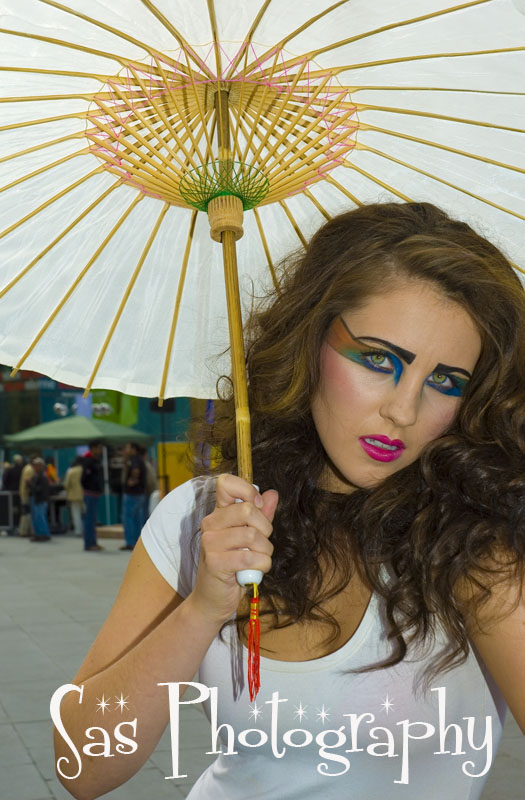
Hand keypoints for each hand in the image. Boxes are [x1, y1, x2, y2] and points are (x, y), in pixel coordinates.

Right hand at [187, 474, 278, 624]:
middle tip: (261, 543)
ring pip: (253, 536)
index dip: (248, 490)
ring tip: (258, 559)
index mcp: (218, 513)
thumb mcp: (249, 539)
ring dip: (265, 551)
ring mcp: (210, 542)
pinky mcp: (214, 562)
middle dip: (265, 529)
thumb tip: (272, 494)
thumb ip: (261, 516)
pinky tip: (255, 571)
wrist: (212, 600)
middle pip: (248, 510)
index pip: (226, 483)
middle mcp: (210, 524)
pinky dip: (261, 565)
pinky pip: (250, 557)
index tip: (258, 507)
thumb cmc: (233, 567)